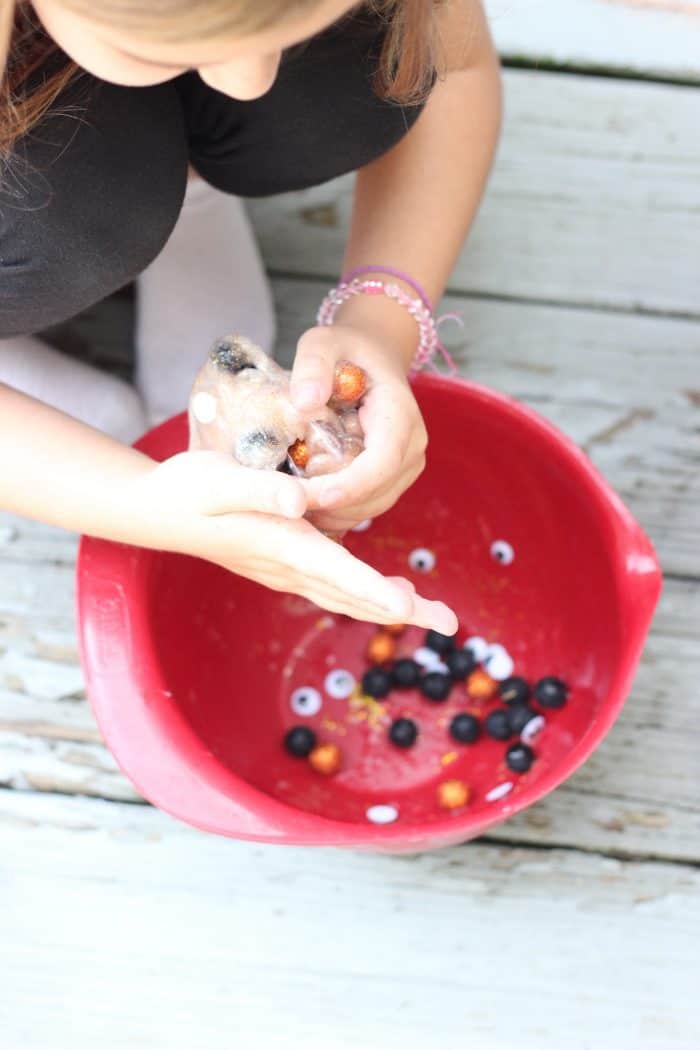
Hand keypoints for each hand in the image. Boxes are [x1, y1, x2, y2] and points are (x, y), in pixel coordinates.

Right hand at [132, 449, 456, 631]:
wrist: (160, 510)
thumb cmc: (188, 489)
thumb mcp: (218, 479)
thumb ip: (259, 487)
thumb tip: (300, 500)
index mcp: (282, 545)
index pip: (337, 571)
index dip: (374, 589)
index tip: (408, 606)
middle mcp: (289, 566)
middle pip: (354, 594)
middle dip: (403, 609)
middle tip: (450, 624)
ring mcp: (286, 571)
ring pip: (346, 595)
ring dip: (388, 605)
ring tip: (431, 613)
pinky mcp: (284, 563)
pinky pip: (334, 585)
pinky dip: (366, 593)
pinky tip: (388, 592)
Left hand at [289, 324, 427, 533]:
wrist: (372, 356)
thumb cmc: (347, 350)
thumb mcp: (323, 343)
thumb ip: (313, 365)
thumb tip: (305, 402)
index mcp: (400, 415)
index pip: (384, 461)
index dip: (353, 485)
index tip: (317, 496)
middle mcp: (411, 446)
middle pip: (378, 492)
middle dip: (335, 505)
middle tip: (287, 504)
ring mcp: (405, 466)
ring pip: (373, 506)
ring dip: (335, 513)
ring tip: (293, 506)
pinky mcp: (392, 479)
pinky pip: (368, 506)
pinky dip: (339, 511)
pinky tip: (307, 505)